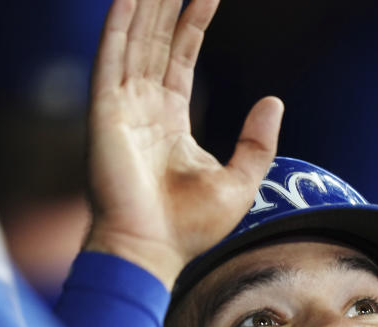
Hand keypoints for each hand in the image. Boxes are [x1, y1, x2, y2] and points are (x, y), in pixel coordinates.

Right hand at [85, 0, 283, 288]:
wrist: (152, 250)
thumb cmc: (190, 227)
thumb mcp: (239, 181)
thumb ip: (257, 141)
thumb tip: (273, 100)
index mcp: (171, 122)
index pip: (180, 59)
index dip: (192, 25)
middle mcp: (143, 108)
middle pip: (154, 41)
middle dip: (165, 4)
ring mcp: (121, 108)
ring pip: (133, 41)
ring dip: (143, 5)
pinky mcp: (104, 112)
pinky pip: (111, 58)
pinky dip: (117, 26)